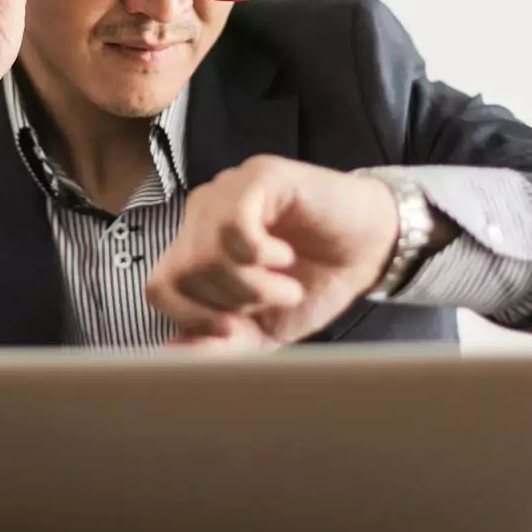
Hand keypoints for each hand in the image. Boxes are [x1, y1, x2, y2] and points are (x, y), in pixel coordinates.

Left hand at [144, 156, 401, 350]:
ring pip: (205, 253)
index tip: (235, 328)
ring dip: (252, 285)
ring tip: (287, 284)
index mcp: (196, 246)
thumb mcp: (265, 329)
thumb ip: (220, 344)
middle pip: (182, 273)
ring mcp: (228, 191)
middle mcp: (203, 214)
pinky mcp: (258, 176)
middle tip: (272, 300)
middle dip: (230, 303)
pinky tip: (284, 256)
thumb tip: (173, 355)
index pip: (160, 287)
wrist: (370, 250)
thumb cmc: (315, 282)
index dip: (192, 317)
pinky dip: (260, 254)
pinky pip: (233, 224)